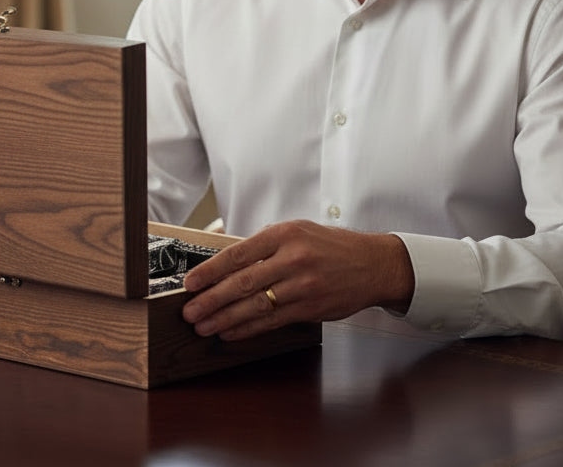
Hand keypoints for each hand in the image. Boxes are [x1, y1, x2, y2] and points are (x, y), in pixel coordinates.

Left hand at [180, 220, 413, 341]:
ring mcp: (302, 285)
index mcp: (283, 234)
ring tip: (204, 326)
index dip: (210, 271)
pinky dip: (248, 328)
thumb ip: (264, 245)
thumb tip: (227, 263)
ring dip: (225, 318)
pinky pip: (273, 320)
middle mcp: (291, 258)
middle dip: (211, 299)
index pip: (237, 254)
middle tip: (189, 311)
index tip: (191, 283)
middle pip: (242, 282)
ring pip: (255, 305)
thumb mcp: (296, 231)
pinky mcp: (310, 308)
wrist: (372, 264)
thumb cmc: (329, 246)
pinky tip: (231, 332)